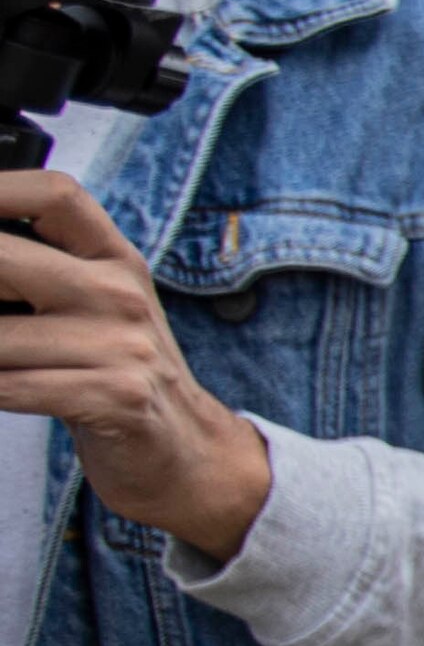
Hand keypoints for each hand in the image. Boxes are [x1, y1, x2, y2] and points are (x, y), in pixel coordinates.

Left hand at [0, 174, 274, 560]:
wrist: (184, 450)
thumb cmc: (116, 373)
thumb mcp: (95, 306)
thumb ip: (40, 271)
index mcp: (115, 260)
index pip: (54, 195)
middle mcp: (120, 293)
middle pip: (1, 257)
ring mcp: (122, 345)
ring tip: (1, 361)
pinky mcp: (115, 397)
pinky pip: (10, 386)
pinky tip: (3, 390)